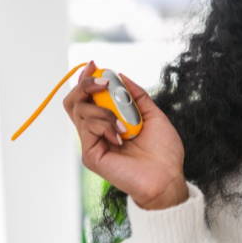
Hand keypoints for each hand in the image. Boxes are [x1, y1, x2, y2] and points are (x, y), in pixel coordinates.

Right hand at [63, 60, 187, 208]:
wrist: (167, 177)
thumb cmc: (163, 151)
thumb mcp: (153, 115)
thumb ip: (136, 96)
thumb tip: (120, 76)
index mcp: (108, 121)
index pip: (87, 97)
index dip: (86, 79)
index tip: (95, 65)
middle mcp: (96, 130)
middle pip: (74, 101)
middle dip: (86, 85)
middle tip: (104, 83)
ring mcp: (92, 142)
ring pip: (79, 110)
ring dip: (103, 110)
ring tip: (125, 125)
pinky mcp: (91, 154)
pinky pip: (88, 128)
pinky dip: (105, 125)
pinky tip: (121, 136)